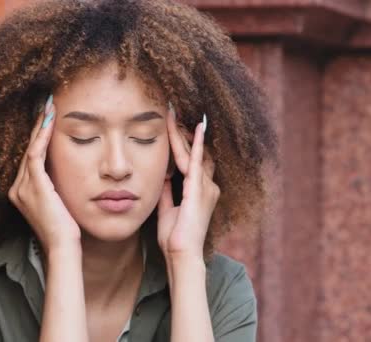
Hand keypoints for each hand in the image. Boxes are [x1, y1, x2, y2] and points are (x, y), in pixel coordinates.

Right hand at [8, 95, 80, 253]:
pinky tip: (50, 122)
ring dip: (40, 126)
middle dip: (37, 126)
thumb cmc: (66, 229)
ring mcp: (22, 187)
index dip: (38, 136)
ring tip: (48, 106)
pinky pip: (35, 155)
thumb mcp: (59, 204)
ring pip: (30, 148)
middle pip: (27, 149)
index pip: (30, 157)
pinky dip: (42, 137)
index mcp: (21, 192)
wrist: (62, 247)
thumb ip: (56, 188)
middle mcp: (17, 188)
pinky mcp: (33, 186)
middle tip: (46, 103)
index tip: (48, 117)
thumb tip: (67, 173)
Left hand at [157, 104, 219, 259]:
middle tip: (173, 114)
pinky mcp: (198, 188)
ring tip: (173, 115)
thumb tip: (163, 176)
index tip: (174, 128)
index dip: (185, 144)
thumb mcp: (168, 208)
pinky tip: (196, 128)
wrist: (181, 253)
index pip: (192, 161)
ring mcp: (205, 186)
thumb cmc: (175, 237)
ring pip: (193, 153)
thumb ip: (168, 192)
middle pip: (196, 153)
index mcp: (200, 191)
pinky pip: (196, 161)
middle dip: (184, 134)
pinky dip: (195, 144)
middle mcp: (207, 186)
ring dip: (183, 134)